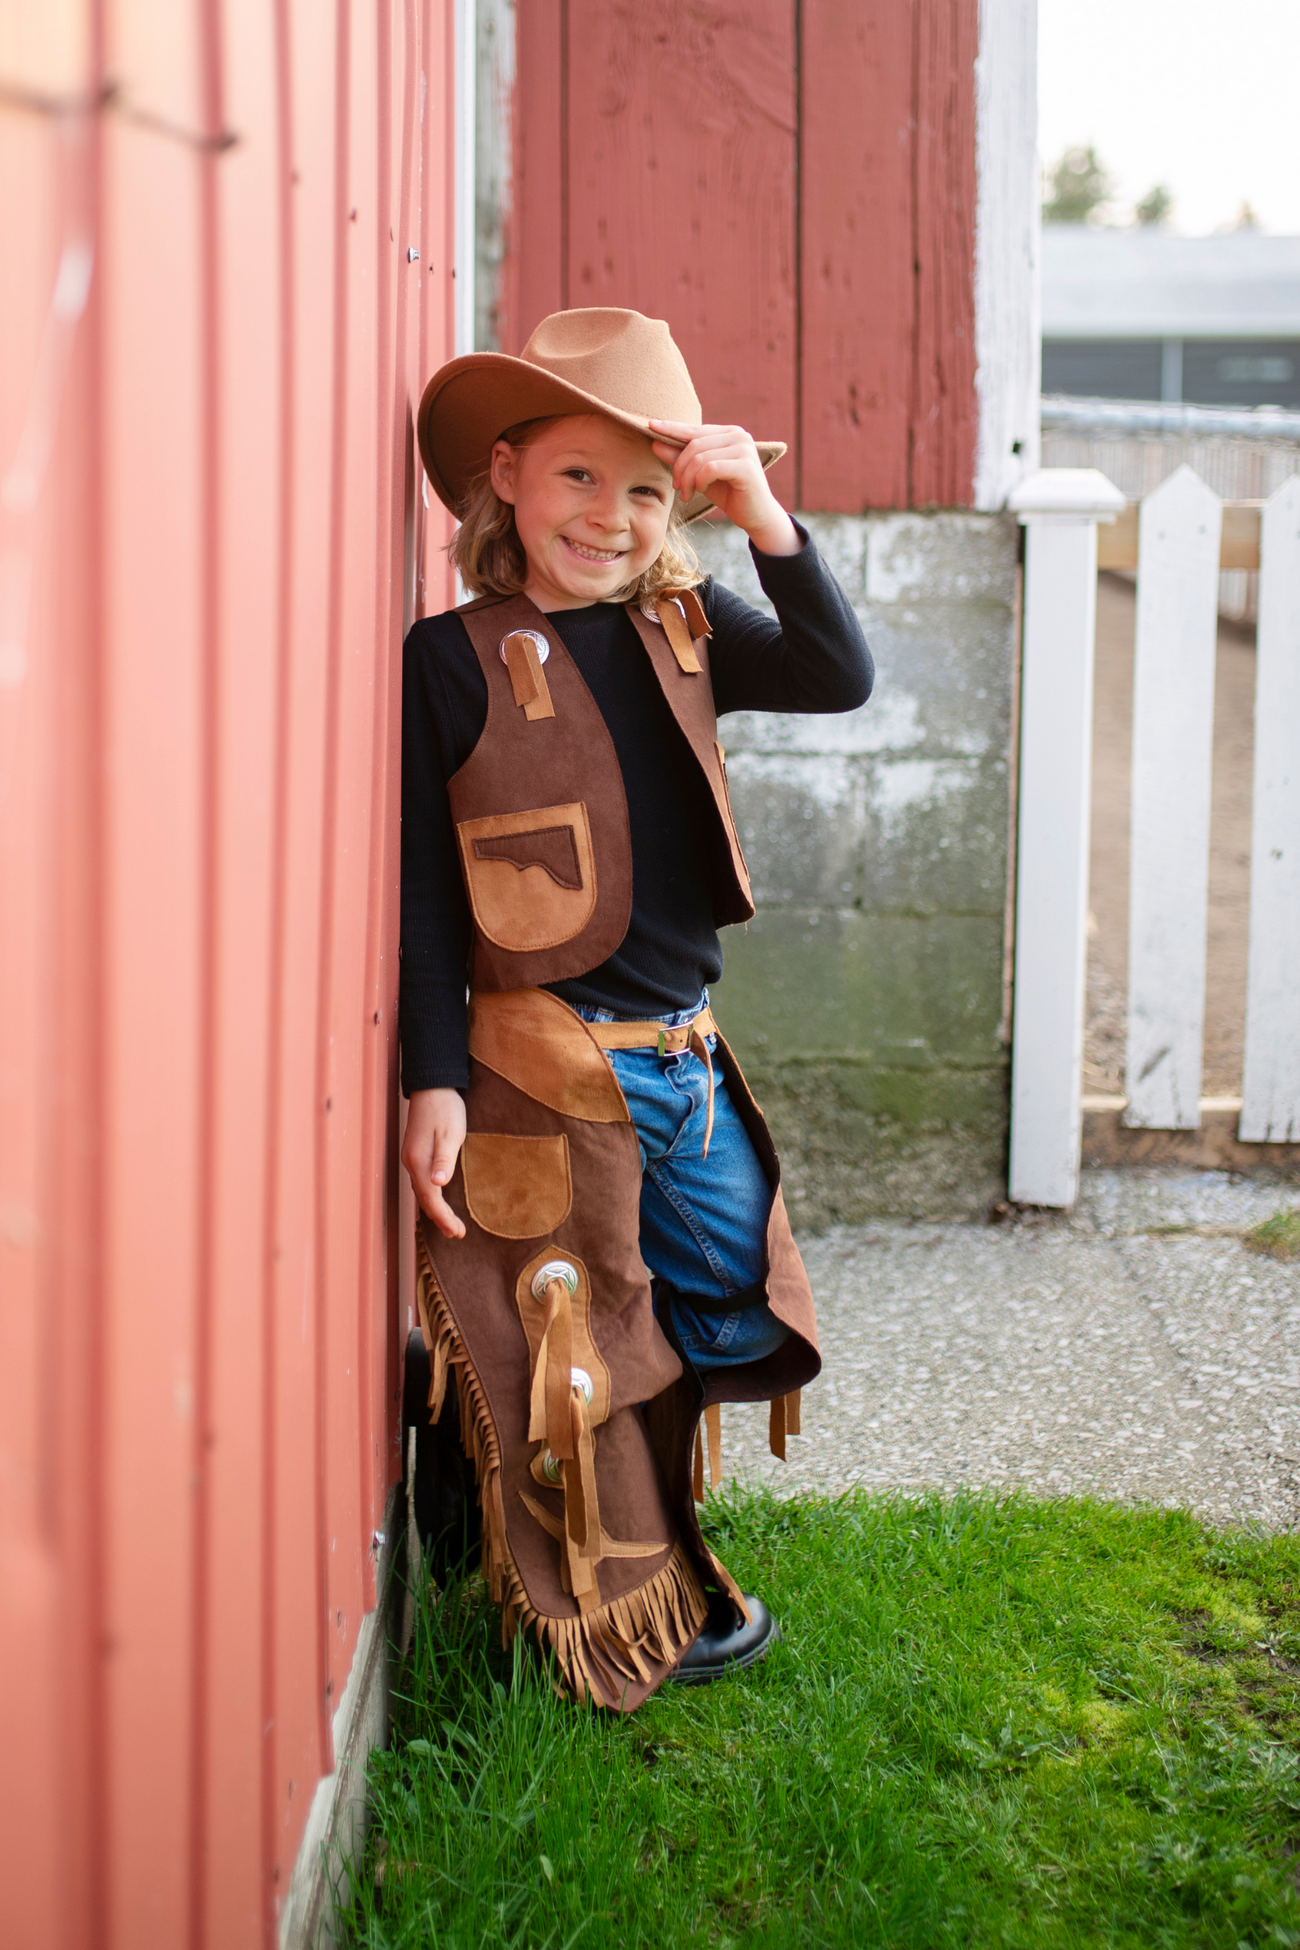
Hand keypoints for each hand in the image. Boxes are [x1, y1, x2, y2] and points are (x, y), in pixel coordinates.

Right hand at [401, 1087, 466, 1239]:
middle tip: (456, 1233)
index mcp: (419, 1161)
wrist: (433, 1085)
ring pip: (421, 1191)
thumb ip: (444, 1159)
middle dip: (439, 1218)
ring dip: (434, 1209)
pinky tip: (438, 1197)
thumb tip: (438, 1184)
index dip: (443, 1217)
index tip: (458, 1232)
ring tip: (449, 1224)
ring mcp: (411, 1157)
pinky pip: (421, 1182)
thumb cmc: (445, 1108)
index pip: (431, 1198)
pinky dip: (430, 1196)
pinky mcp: (416, 1152)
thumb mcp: (450, 1133)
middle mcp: (411, 1162)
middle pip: (424, 1199)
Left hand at [649, 419, 799, 555]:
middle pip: (694, 444)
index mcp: (728, 433)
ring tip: (686, 494)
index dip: (671, 428)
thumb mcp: (699, 475)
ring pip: (700, 457)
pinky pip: (710, 468)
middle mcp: (738, 435)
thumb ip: (681, 458)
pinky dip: (700, 481)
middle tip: (676, 487)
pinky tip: (700, 491)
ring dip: (687, 479)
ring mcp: (744, 449)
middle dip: (679, 467)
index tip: (650, 425)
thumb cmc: (728, 493)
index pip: (694, 429)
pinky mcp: (746, 466)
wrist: (755, 516)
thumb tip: (655, 443)